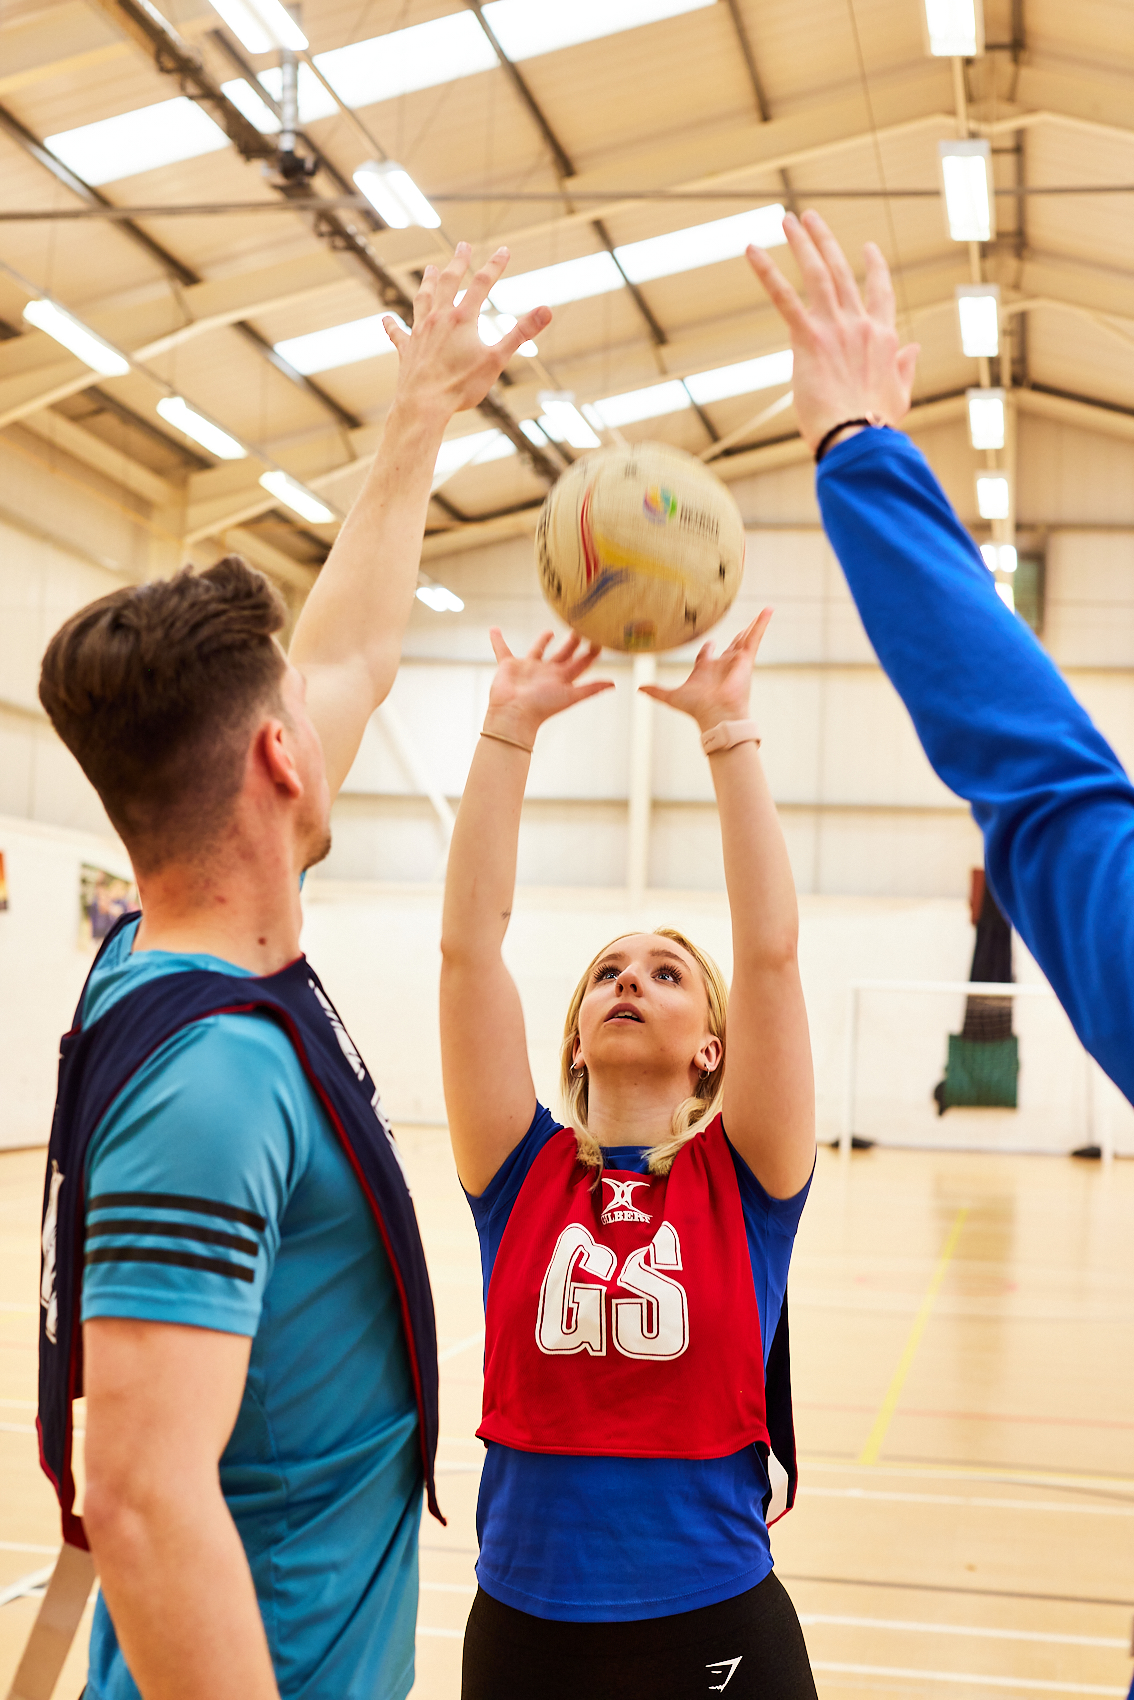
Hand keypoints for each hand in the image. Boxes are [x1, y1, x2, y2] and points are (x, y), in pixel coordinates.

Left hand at [384, 243, 550, 421]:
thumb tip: (546, 310)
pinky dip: (392, 325)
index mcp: (462, 319)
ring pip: (422, 299)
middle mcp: (438, 319)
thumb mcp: (496, 360)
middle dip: (457, 263)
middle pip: (447, 282)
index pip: (481, 284)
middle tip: (463, 246)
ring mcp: (419, 332)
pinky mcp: (406, 350)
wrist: (424, 405)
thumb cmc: (461, 385)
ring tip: (429, 269)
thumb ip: (521, 333)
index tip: (504, 250)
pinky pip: (398, 333)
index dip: (495, 266)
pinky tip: (385, 319)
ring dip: (427, 283)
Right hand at [483, 629, 612, 745]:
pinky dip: (497, 640)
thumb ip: (591, 689)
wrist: (514, 714)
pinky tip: (494, 629)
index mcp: (562, 678)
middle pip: (563, 654)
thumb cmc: (542, 707)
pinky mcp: (510, 666)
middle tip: (581, 627)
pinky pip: (502, 650)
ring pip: (538, 651)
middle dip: (572, 642)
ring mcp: (528, 668)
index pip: (581, 662)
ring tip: (549, 631)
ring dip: (543, 641)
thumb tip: (614, 684)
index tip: (600, 638)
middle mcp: (547, 672)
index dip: (591, 652)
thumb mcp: (570, 695)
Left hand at [640, 610, 771, 732]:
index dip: (707, 648)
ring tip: (765, 611)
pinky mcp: (746, 659)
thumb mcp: (672, 697)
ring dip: (754, 626)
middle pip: (731, 646)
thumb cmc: (697, 708)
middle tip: (742, 627)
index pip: (706, 655)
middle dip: (737, 636)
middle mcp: (722, 665)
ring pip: (746, 639)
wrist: (716, 714)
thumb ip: (657, 691)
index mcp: (705, 671)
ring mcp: (735, 661)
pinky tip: (769, 610)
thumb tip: (639, 689)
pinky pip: (756, 637)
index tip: (708, 642)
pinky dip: (762, 623)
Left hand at [746, 210, 918, 453]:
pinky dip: (767, 271)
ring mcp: (835, 328)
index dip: (874, 268)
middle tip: (810, 218)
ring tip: (787, 219)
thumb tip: (914, 348)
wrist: (857, 437)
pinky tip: (751, 249)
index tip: (867, 247)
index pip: (880, 293)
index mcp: (883, 338)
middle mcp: (861, 325)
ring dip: (801, 242)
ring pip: (818, 273)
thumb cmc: (875, 425)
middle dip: (825, 241)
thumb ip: (904, 368)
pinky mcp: (808, 338)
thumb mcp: (899, 395)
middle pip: (842, 272)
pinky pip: (784, 297)